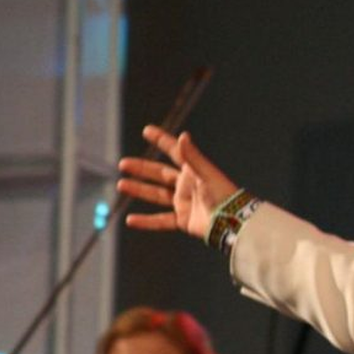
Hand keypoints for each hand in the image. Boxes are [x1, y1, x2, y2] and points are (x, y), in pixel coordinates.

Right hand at [117, 126, 239, 238]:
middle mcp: (188, 185)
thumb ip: (192, 157)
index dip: (162, 140)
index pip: (175, 151)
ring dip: (139, 190)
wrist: (232, 223)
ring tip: (121, 184)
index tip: (147, 130)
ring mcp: (185, 203)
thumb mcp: (205, 174)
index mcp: (194, 171)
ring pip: (157, 195)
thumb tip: (182, 135)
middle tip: (123, 163)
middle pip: (160, 174)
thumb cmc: (223, 195)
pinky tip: (130, 220)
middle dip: (142, 168)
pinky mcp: (184, 220)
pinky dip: (147, 221)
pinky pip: (162, 221)